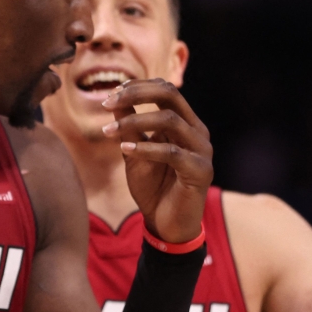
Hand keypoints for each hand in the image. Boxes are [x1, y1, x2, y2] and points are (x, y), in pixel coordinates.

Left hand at [101, 79, 212, 243]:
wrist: (166, 225)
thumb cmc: (153, 188)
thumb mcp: (134, 153)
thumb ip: (129, 127)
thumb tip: (115, 99)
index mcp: (186, 123)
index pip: (166, 90)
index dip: (138, 87)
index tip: (111, 94)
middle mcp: (198, 132)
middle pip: (171, 95)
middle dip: (137, 93)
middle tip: (109, 101)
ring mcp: (202, 150)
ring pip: (169, 121)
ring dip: (135, 122)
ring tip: (109, 131)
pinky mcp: (200, 171)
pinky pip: (171, 152)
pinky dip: (146, 149)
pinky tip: (124, 150)